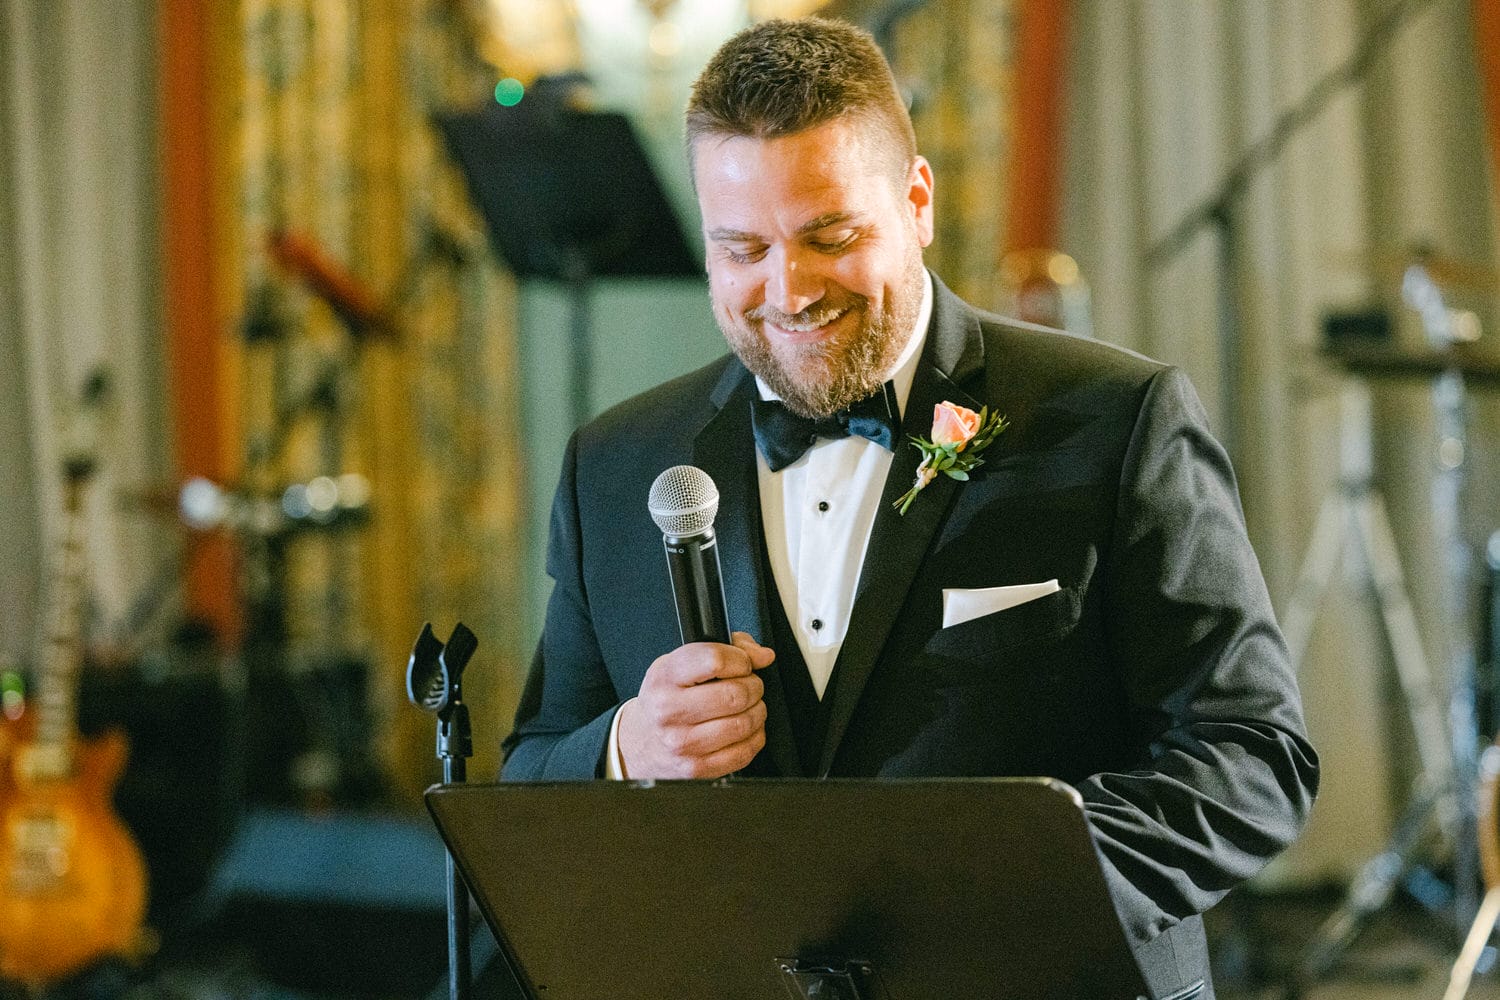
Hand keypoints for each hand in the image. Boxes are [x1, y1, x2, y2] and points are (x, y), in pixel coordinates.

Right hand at [617, 631, 773, 778]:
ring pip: (743, 723)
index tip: (743, 663)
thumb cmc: (666, 698)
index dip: (741, 660)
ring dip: (757, 711)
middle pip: (735, 694)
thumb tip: (763, 656)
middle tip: (750, 686)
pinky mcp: (697, 768)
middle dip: (754, 686)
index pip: (715, 660)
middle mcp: (669, 710)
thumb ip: (725, 649)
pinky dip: (754, 738)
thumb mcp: (681, 664)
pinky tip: (744, 730)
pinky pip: (744, 752)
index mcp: (665, 677)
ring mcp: (683, 743)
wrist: (642, 742)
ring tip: (748, 707)